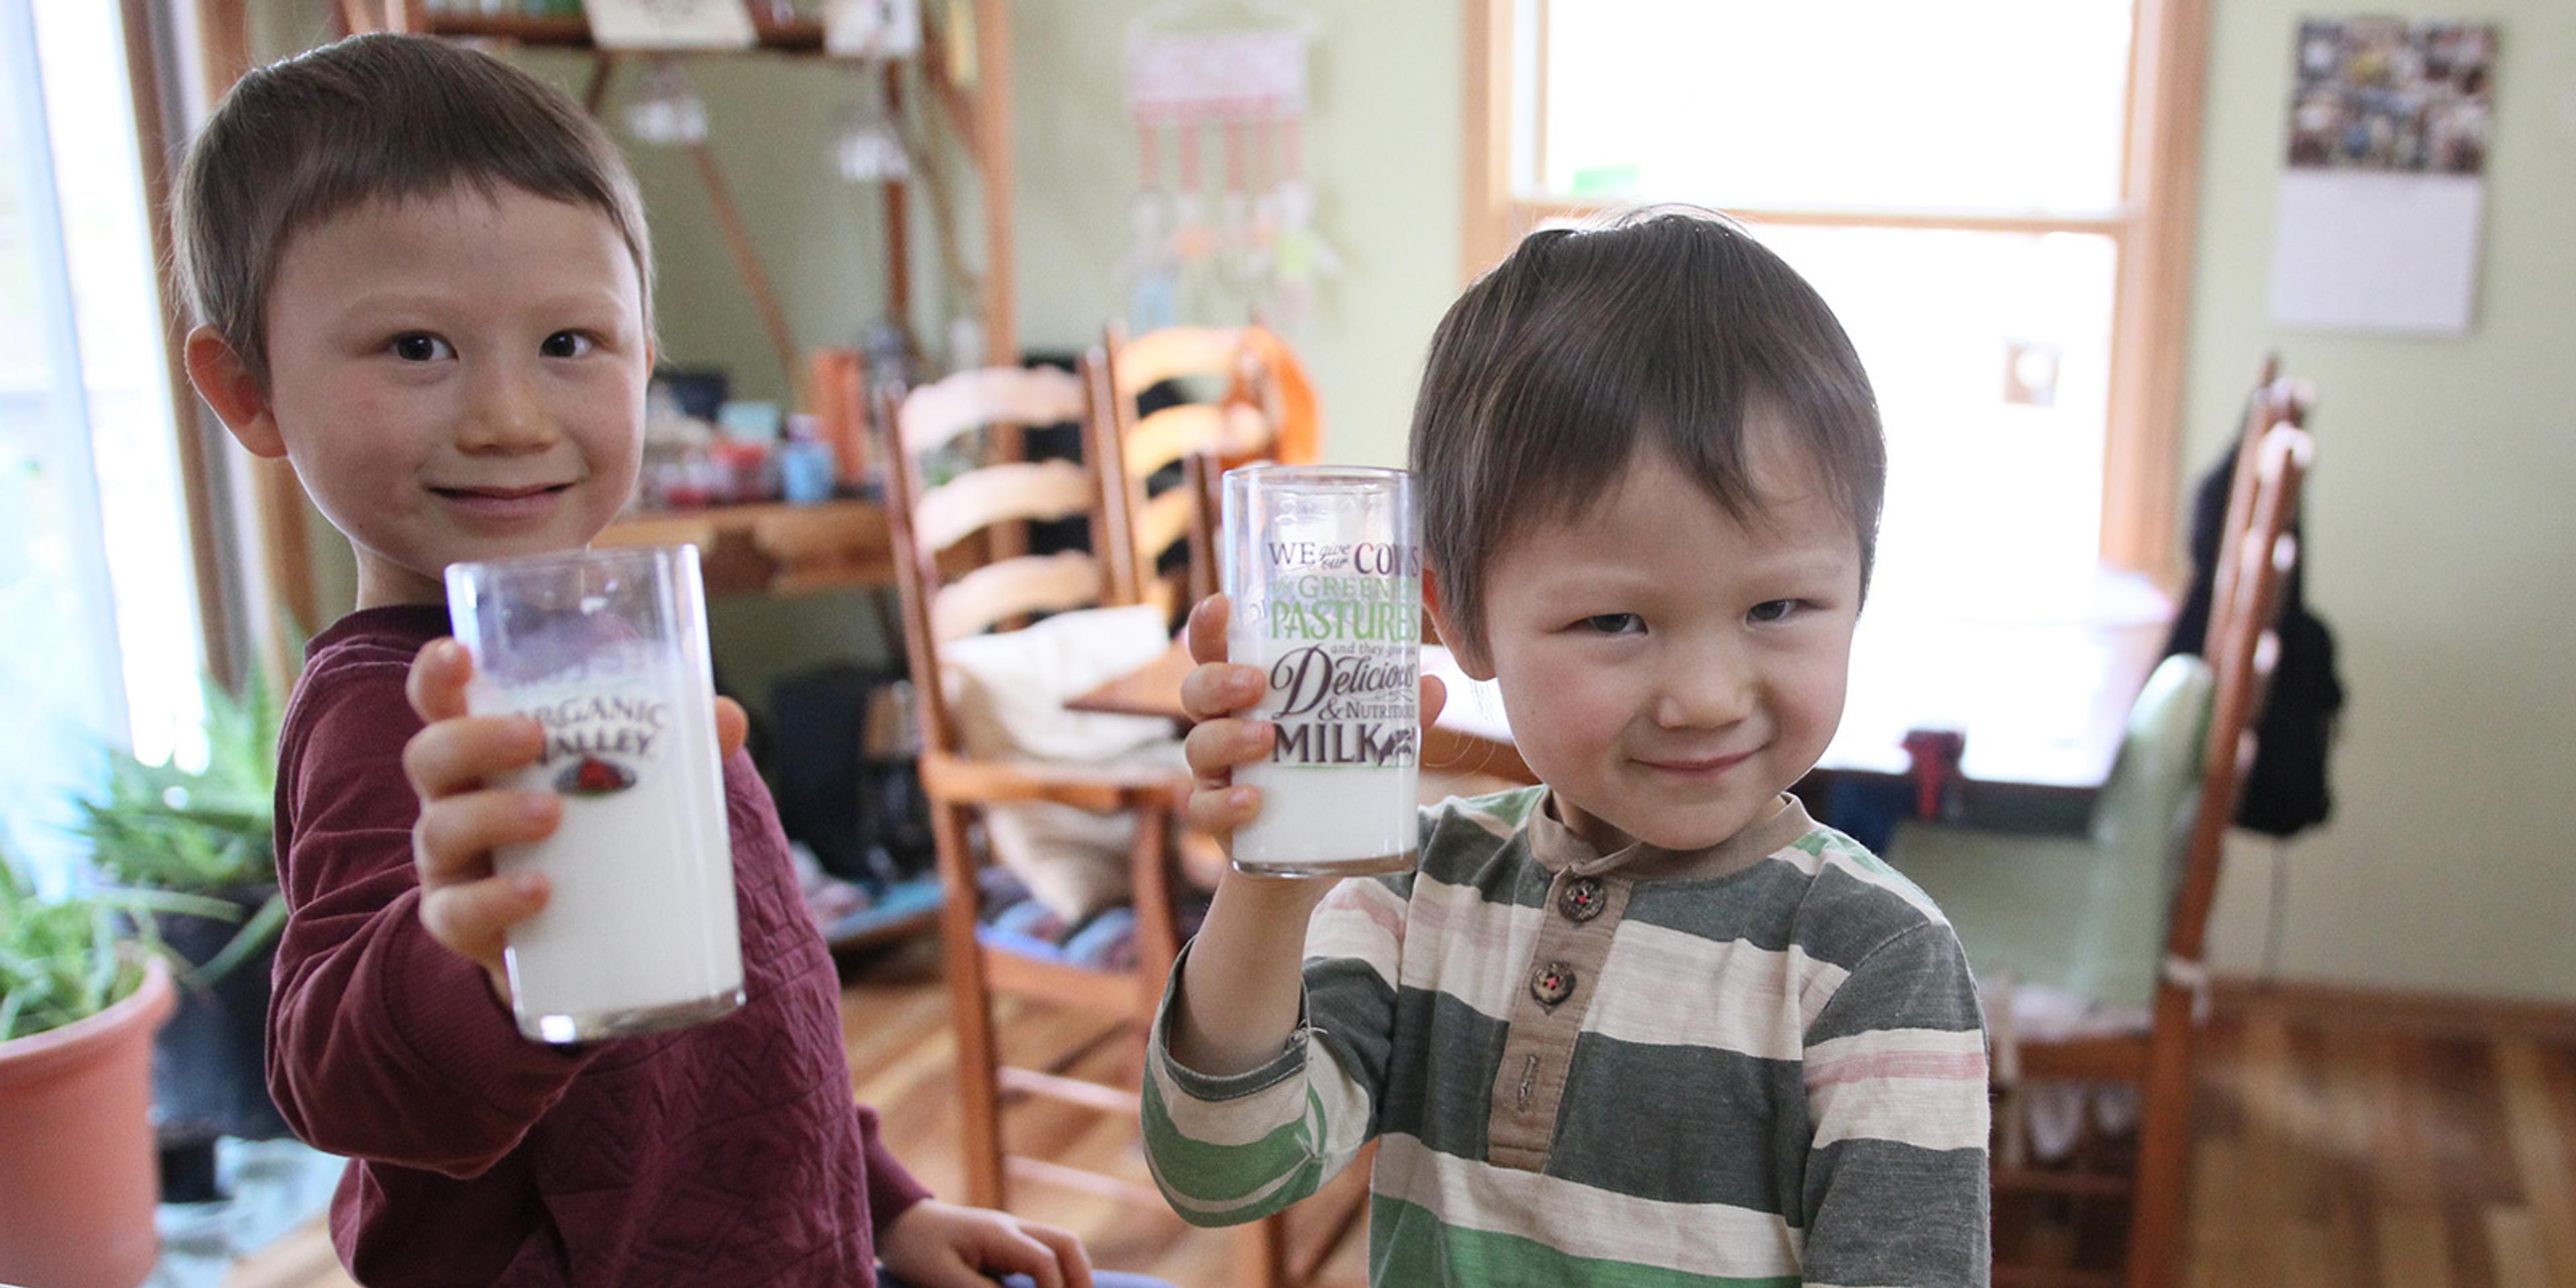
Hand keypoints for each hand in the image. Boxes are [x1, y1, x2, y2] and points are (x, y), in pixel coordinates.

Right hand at [402, 638, 746, 1003]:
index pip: (441, 702)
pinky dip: (495, 901)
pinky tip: (539, 891)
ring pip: (441, 829)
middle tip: (533, 737)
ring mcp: (450, 864)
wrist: (578, 941)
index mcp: (482, 752)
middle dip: (473, 740)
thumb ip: (675, 747)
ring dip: (493, 816)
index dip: (436, 674)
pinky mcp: (462, 923)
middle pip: (430, 757)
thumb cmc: (595, 833)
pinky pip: (458, 913)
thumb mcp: (630, 785)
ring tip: (552, 813)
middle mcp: (452, 799)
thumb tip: (726, 718)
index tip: (458, 652)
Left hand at [877, 1200, 1092, 1287]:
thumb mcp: (941, 1278)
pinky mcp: (1005, 1243)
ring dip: (1073, 1274)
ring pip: (1060, 1245)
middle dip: (1081, 1278)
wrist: (899, 1221)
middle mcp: (1012, 1228)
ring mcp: (1011, 1232)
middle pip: (1066, 1243)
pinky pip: (1044, 1252)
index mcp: (997, 1234)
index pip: (1044, 1260)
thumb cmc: (914, 1249)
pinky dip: (1056, 1273)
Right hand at [1177, 595, 1446, 852]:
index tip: (1222, 603)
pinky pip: (1204, 808)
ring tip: (1266, 738)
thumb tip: (1433, 685)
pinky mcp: (1218, 818)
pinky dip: (1225, 803)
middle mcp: (1222, 725)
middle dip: (1219, 680)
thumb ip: (1391, 713)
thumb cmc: (1327, 775)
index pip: (1217, 649)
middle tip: (1256, 683)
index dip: (1209, 625)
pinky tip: (1253, 800)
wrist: (1309, 857)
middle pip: (1197, 690)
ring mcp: (1216, 772)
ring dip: (1228, 737)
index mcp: (1248, 693)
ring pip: (1198, 745)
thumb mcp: (1360, 740)